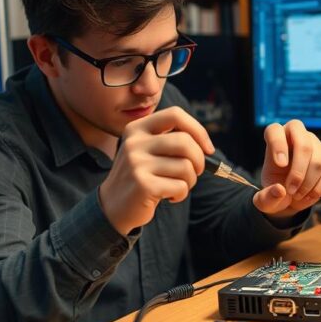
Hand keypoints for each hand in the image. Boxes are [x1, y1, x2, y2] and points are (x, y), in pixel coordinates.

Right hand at [99, 107, 214, 235]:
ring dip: (190, 181)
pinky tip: (169, 197)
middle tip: (196, 172)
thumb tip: (206, 146)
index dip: (198, 130)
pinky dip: (181, 194)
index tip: (208, 148)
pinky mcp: (143, 184)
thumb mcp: (148, 151)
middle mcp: (134, 143)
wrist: (112, 206)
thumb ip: (171, 141)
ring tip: (178, 186)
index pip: (175, 115)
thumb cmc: (141, 177)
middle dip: (199, 160)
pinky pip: (180, 186)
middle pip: (185, 142)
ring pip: (186, 167)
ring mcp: (136, 163)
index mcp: (137, 128)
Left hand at [253, 120, 320, 219]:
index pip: (275, 130)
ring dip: (311, 185)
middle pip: (304, 144)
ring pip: (320, 161)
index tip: (280, 165)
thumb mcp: (265, 200)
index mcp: (275, 139)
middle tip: (292, 191)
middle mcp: (297, 136)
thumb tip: (280, 190)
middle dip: (299, 172)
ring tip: (300, 196)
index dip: (278, 144)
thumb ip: (267, 197)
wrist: (293, 194)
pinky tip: (314, 194)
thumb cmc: (276, 190)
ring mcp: (316, 144)